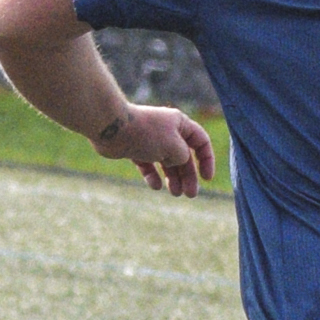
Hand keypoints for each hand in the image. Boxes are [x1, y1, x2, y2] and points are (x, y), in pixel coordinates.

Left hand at [93, 104, 214, 196]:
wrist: (112, 129)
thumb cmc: (146, 134)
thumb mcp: (174, 147)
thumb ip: (183, 157)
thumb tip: (178, 163)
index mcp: (180, 124)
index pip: (201, 142)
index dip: (207, 160)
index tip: (207, 178)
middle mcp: (167, 131)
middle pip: (183, 156)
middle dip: (188, 176)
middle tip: (190, 194)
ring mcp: (150, 141)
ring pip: (166, 162)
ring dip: (173, 178)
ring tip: (175, 193)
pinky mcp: (135, 149)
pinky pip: (148, 165)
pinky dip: (152, 176)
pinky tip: (155, 186)